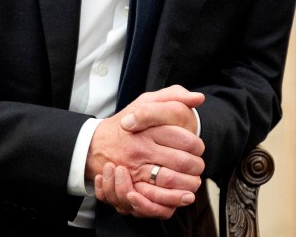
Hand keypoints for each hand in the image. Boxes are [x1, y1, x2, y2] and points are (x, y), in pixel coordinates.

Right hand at [89, 85, 204, 217]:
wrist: (97, 144)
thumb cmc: (127, 122)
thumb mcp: (147, 101)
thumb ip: (174, 96)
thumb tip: (199, 97)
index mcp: (148, 129)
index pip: (184, 139)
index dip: (197, 146)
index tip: (198, 147)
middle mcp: (141, 149)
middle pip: (181, 162)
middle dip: (197, 166)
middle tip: (198, 166)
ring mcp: (135, 169)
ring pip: (170, 181)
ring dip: (189, 184)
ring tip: (194, 180)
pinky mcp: (131, 186)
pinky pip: (155, 197)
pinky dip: (173, 199)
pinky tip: (184, 195)